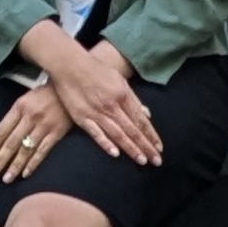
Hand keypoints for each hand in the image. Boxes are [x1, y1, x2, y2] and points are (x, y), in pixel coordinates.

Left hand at [0, 84, 68, 184]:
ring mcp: (44, 126)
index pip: (1, 130)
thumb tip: (1, 138)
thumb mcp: (26, 99)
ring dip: (15, 166)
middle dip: (0, 160)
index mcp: (19, 107)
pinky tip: (25, 174)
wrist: (69, 89)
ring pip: (26, 150)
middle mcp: (30, 117)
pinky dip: (33, 163)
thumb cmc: (44, 95)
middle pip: (11, 142)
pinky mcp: (57, 133)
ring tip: (6, 178)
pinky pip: (43, 151)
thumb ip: (15, 116)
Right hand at [45, 35, 161, 167]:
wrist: (69, 65)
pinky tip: (115, 154)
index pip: (141, 120)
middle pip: (132, 130)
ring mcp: (97, 113)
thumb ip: (133, 99)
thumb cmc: (95, 70)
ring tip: (142, 161)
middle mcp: (112, 106)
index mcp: (123, 95)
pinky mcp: (82, 118)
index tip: (159, 148)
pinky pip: (96, 133)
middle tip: (157, 161)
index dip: (151, 135)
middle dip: (146, 147)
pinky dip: (106, 143)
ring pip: (118, 134)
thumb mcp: (119, 79)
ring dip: (131, 149)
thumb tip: (146, 114)